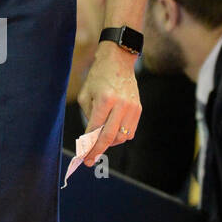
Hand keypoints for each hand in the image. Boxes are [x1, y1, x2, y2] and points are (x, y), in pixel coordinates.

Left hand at [78, 42, 140, 163]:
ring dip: (109, 143)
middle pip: (109, 137)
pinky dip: (120, 136)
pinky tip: (111, 134)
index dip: (88, 146)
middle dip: (97, 151)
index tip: (82, 157)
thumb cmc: (98, 78)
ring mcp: (132, 107)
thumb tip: (92, 138)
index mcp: (105, 100)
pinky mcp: (139, 108)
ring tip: (99, 142)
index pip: (95, 130)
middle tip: (89, 160)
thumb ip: (88, 117)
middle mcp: (121, 104)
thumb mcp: (85, 95)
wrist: (118, 61)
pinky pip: (130, 131)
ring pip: (121, 137)